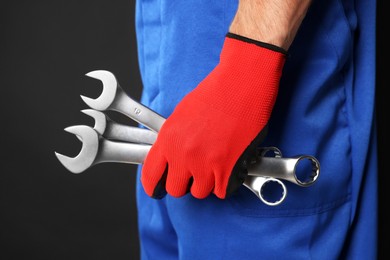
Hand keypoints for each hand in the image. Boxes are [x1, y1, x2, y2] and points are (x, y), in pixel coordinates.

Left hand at [141, 33, 285, 198]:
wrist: (241, 84)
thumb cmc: (215, 93)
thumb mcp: (181, 114)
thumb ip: (173, 139)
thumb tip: (173, 156)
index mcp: (169, 139)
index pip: (152, 174)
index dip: (154, 186)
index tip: (158, 190)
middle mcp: (184, 154)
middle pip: (176, 189)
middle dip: (184, 183)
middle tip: (193, 174)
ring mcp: (206, 163)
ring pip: (201, 192)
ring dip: (207, 183)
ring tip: (215, 166)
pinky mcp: (228, 168)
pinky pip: (223, 191)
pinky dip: (226, 183)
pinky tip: (228, 168)